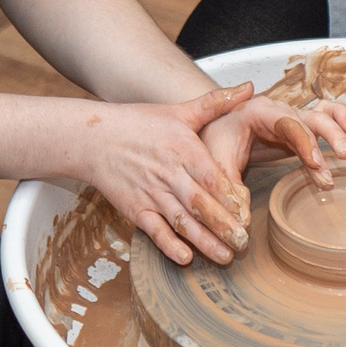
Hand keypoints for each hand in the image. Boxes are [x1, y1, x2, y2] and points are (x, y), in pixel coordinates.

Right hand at [75, 84, 258, 266]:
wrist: (95, 138)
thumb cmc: (141, 123)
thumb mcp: (179, 110)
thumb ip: (216, 102)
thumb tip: (250, 88)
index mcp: (183, 149)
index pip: (210, 176)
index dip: (228, 196)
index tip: (245, 211)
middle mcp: (169, 173)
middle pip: (200, 204)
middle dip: (223, 226)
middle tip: (244, 244)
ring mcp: (151, 193)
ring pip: (182, 221)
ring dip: (204, 241)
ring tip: (225, 257)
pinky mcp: (135, 209)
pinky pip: (155, 230)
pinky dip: (169, 245)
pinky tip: (185, 258)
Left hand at [198, 95, 345, 210]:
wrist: (213, 128)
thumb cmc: (214, 141)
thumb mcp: (216, 163)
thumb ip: (228, 188)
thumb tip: (242, 222)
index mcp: (258, 112)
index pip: (286, 124)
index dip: (304, 143)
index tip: (316, 164)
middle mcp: (278, 110)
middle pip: (309, 119)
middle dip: (328, 137)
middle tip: (343, 158)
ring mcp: (289, 117)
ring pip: (320, 117)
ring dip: (336, 133)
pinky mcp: (297, 127)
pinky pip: (322, 115)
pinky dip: (338, 117)